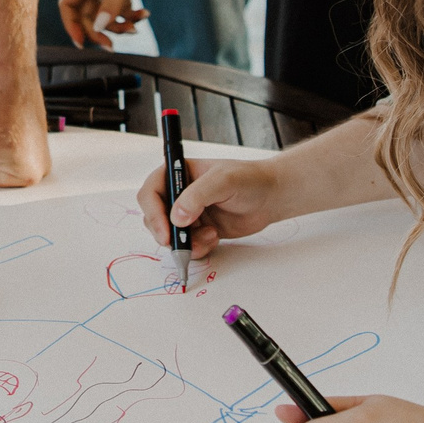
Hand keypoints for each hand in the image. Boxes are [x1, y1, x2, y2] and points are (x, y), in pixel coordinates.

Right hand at [59, 0, 176, 47]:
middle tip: (113, 46)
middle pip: (86, 15)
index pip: (68, 5)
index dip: (71, 25)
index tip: (82, 43)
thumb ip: (114, 3)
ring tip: (137, 27)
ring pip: (104, 13)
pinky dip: (130, 14)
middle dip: (99, 31)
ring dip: (118, 24)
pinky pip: (120, 7)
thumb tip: (99, 28)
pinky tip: (145, 14)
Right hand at [137, 152, 290, 258]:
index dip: (153, 212)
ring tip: (209, 236)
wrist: (272, 197)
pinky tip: (214, 238)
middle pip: (155, 217)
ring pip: (170, 236)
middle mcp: (180, 194)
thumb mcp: (223, 181)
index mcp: (179, 174)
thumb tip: (176, 218)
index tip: (165, 231)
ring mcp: (189, 214)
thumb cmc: (250, 179)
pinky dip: (197, 248)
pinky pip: (187, 246)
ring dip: (186, 242)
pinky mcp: (199, 230)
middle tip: (182, 244)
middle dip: (167, 233)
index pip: (151, 192)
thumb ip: (198, 196)